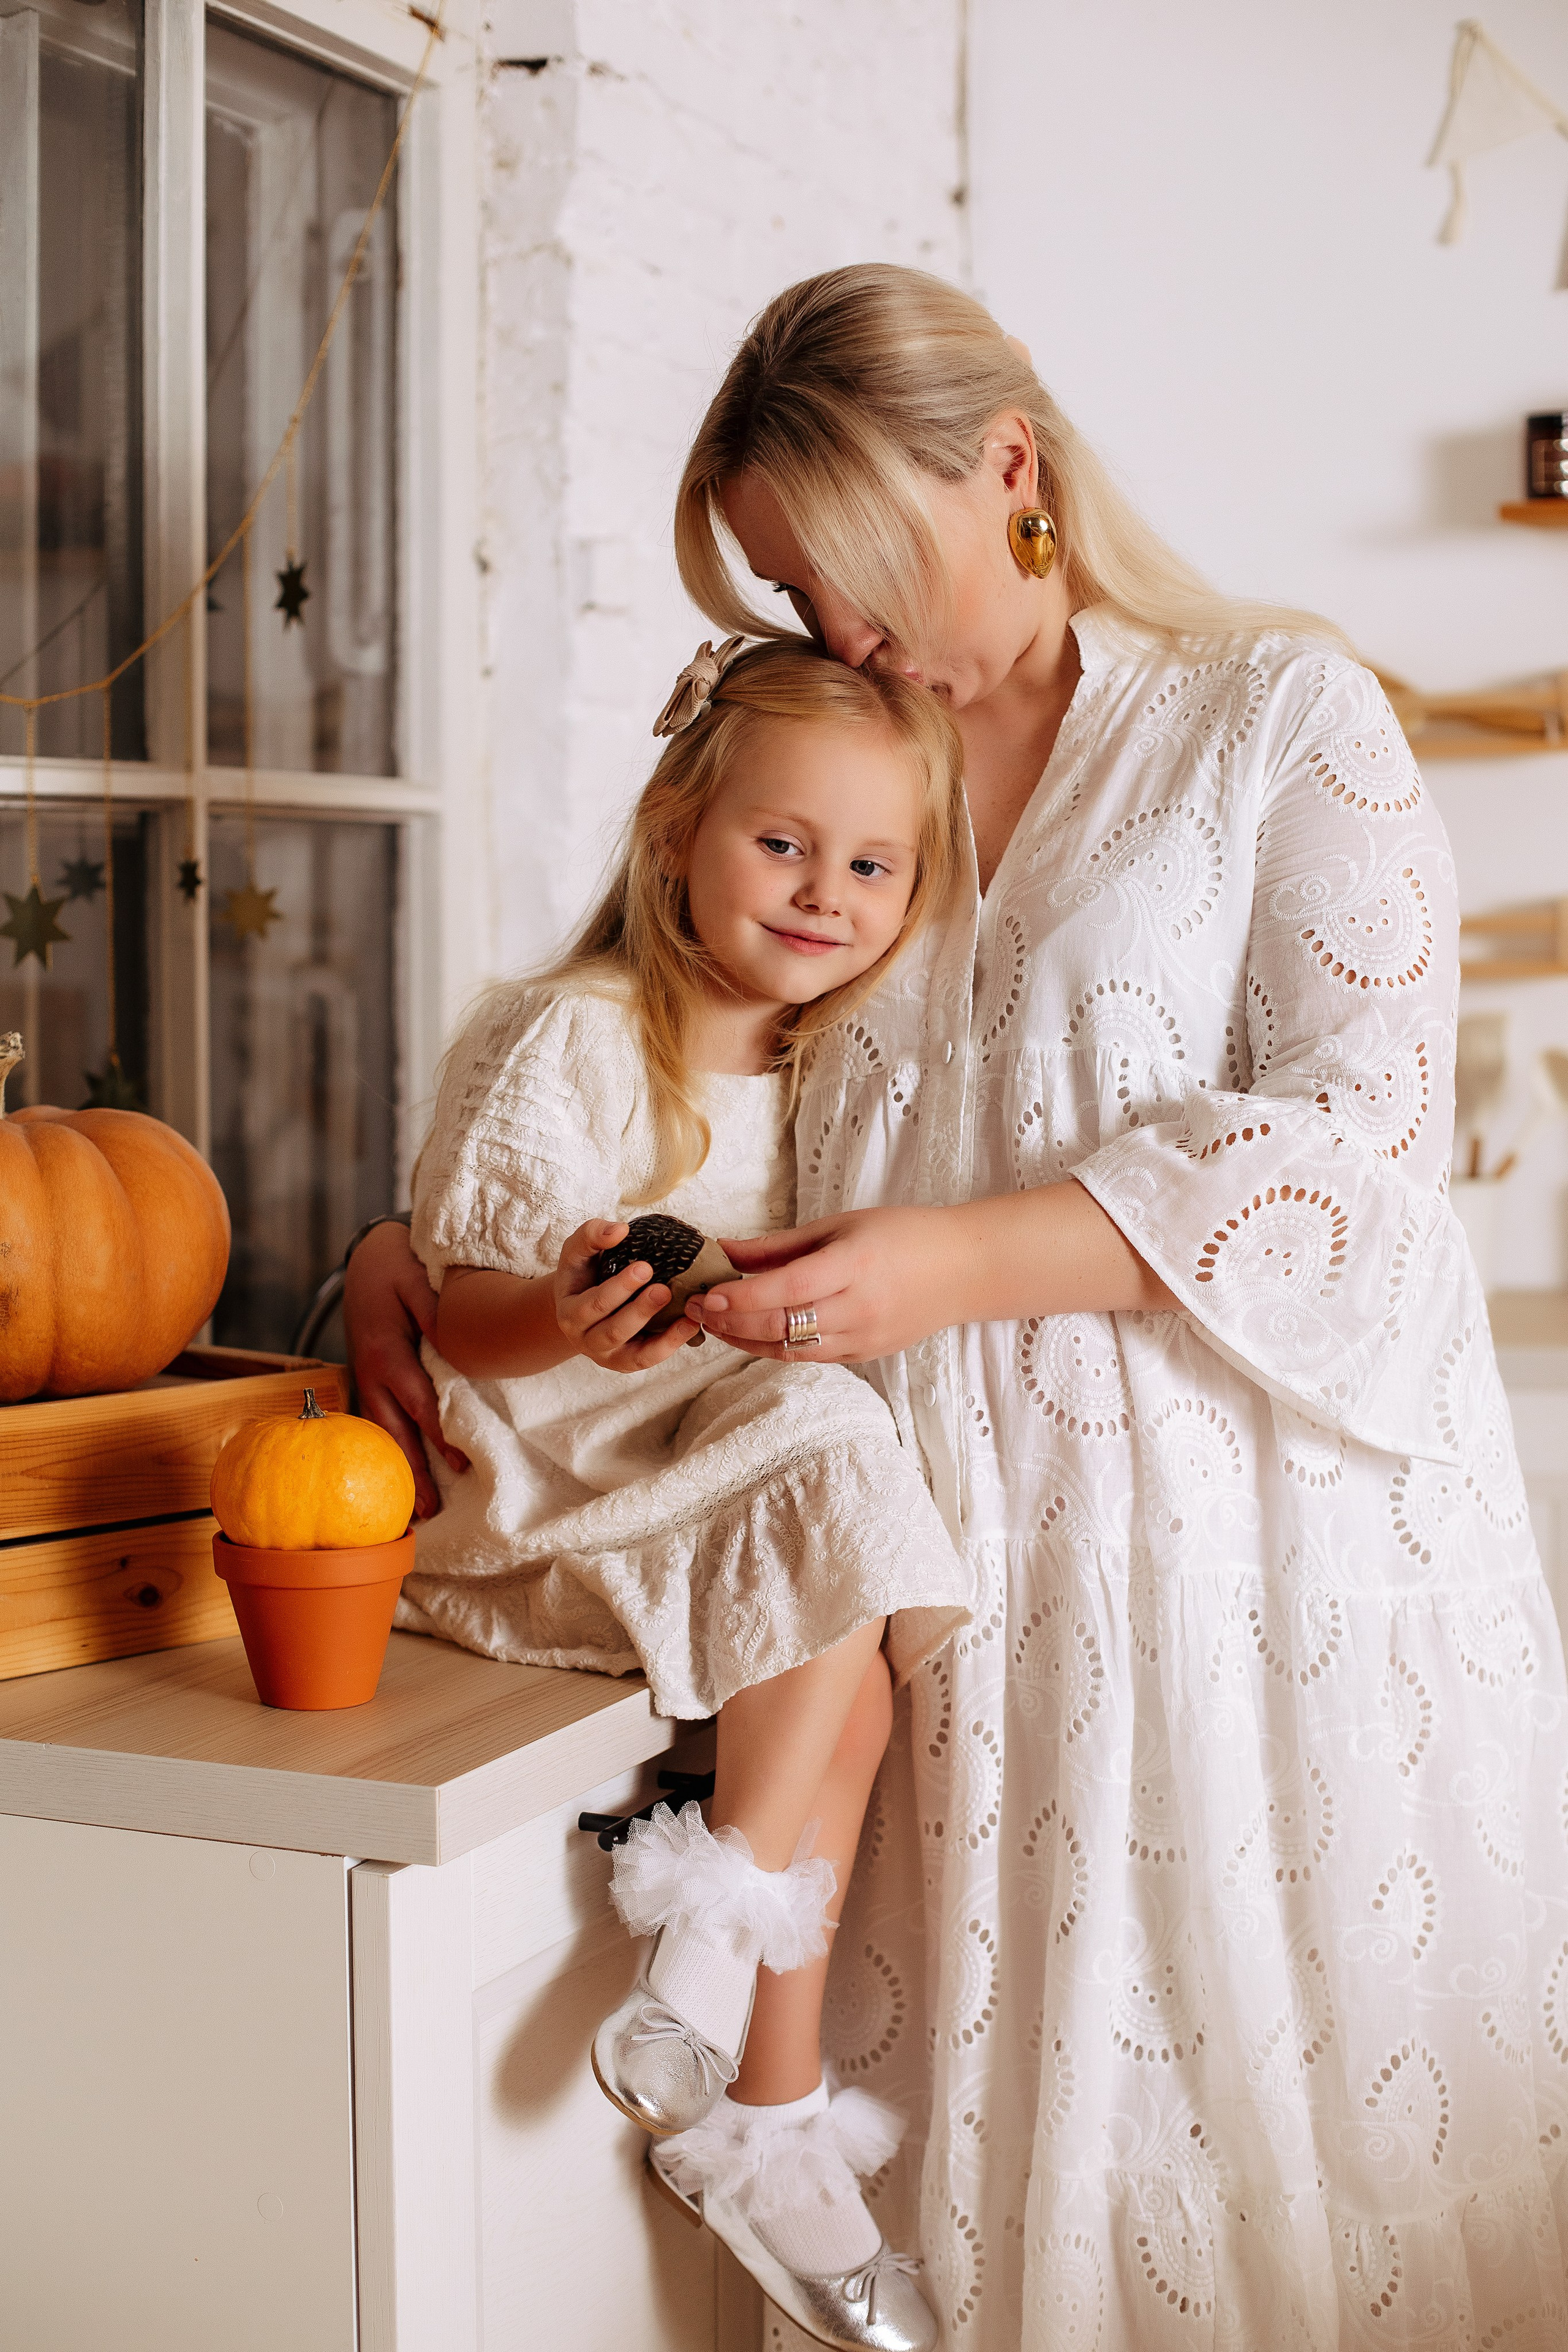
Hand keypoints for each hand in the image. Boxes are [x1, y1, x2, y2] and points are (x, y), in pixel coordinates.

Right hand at [343, 1218, 467, 1519]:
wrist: (365, 1256)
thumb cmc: (396, 1266)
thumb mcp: (417, 1280)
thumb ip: (436, 1312)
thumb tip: (453, 1343)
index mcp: (385, 1352)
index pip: (418, 1403)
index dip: (438, 1436)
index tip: (459, 1463)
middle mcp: (371, 1372)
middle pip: (392, 1431)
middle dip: (410, 1472)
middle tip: (426, 1512)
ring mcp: (366, 1378)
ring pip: (381, 1432)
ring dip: (396, 1469)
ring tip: (412, 1510)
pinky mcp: (369, 1378)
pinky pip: (379, 1420)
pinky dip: (390, 1449)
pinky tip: (401, 1474)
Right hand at [554, 1220, 707, 1372]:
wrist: (582, 1300)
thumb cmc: (583, 1272)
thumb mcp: (578, 1249)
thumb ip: (593, 1235)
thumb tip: (620, 1230)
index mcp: (570, 1313)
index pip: (593, 1305)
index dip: (619, 1288)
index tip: (644, 1267)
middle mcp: (585, 1339)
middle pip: (614, 1331)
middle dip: (640, 1311)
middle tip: (664, 1289)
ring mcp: (607, 1355)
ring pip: (634, 1354)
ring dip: (662, 1336)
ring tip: (687, 1314)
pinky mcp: (627, 1362)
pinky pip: (648, 1360)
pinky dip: (670, 1346)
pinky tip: (689, 1326)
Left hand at [687, 1207, 963, 1362]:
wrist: (964, 1269)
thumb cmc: (903, 1234)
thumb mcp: (840, 1224)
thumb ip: (780, 1245)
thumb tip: (725, 1251)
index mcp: (853, 1266)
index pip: (786, 1290)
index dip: (740, 1297)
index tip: (705, 1293)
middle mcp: (858, 1309)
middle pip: (781, 1326)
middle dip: (730, 1321)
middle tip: (695, 1308)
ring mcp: (864, 1338)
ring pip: (791, 1350)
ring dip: (746, 1340)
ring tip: (713, 1324)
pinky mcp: (866, 1355)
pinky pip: (811, 1356)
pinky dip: (777, 1347)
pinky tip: (752, 1332)